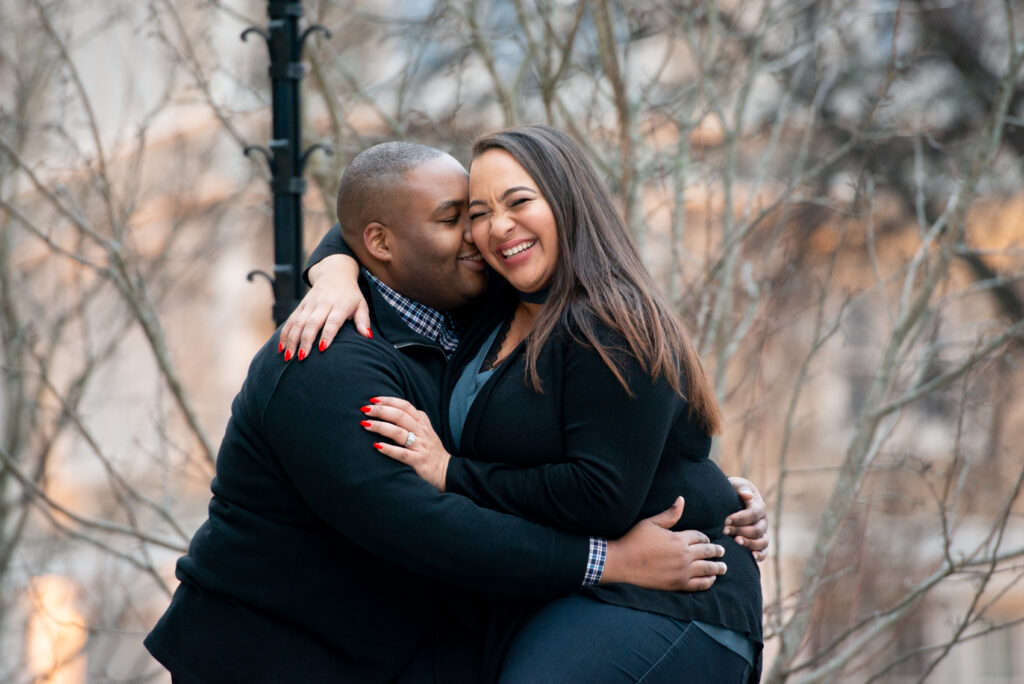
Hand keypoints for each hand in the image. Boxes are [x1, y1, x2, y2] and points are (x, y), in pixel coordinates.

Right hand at [279, 255, 370, 360]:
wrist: (335, 274)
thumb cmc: (351, 295)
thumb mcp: (361, 304)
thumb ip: (363, 321)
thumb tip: (367, 336)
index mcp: (340, 304)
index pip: (333, 321)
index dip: (327, 334)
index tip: (322, 348)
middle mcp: (323, 303)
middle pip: (312, 323)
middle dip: (305, 340)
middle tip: (302, 357)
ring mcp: (310, 304)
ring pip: (298, 322)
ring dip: (292, 339)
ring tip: (289, 357)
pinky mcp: (301, 305)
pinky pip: (291, 320)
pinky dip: (285, 333)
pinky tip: (281, 347)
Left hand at [360, 396, 449, 490]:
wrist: (445, 470)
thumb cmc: (430, 449)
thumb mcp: (425, 430)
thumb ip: (412, 419)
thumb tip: (390, 408)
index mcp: (422, 422)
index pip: (405, 406)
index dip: (389, 401)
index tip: (373, 400)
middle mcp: (422, 432)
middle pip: (400, 416)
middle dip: (381, 411)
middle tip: (365, 410)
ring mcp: (420, 446)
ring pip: (399, 433)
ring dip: (381, 427)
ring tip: (366, 425)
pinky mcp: (418, 461)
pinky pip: (401, 453)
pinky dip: (388, 449)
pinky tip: (376, 446)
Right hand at [603, 497, 726, 591]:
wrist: (621, 562)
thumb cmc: (633, 540)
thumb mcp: (650, 523)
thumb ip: (669, 514)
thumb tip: (681, 499)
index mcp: (678, 538)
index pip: (699, 536)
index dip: (704, 537)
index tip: (707, 539)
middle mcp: (683, 555)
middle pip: (707, 552)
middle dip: (716, 551)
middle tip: (723, 552)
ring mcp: (682, 571)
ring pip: (707, 569)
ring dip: (717, 567)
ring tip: (723, 567)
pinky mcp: (677, 584)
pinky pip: (699, 584)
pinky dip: (708, 582)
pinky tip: (711, 579)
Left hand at [724, 477, 768, 561]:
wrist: (729, 500)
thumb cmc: (731, 491)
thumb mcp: (735, 484)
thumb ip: (740, 487)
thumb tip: (748, 495)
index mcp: (758, 505)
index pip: (753, 514)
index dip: (740, 518)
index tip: (725, 520)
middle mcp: (762, 520)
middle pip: (757, 529)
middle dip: (740, 530)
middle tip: (724, 530)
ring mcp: (762, 533)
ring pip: (762, 542)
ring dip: (749, 543)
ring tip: (735, 541)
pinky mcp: (758, 543)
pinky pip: (763, 552)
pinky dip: (759, 556)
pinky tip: (751, 557)